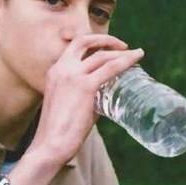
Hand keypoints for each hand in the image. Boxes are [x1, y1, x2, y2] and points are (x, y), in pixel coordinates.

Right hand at [26, 34, 144, 166]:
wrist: (49, 144)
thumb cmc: (58, 130)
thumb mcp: (66, 102)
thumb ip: (84, 94)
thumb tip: (105, 96)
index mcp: (55, 71)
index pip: (74, 46)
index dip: (92, 42)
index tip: (106, 47)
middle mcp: (62, 68)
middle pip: (85, 41)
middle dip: (106, 39)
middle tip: (122, 46)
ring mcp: (73, 76)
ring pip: (101, 55)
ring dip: (120, 52)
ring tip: (134, 55)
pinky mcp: (85, 87)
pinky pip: (110, 68)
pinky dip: (125, 61)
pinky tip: (136, 59)